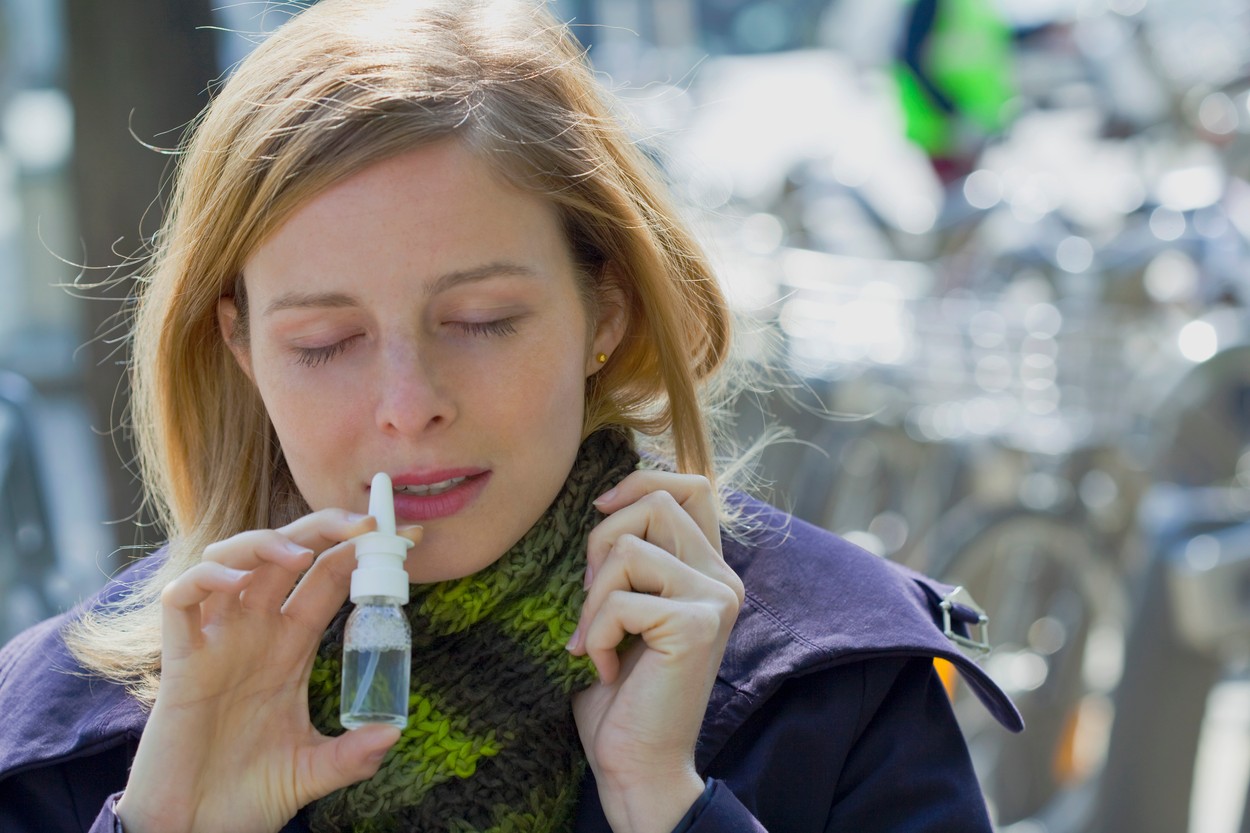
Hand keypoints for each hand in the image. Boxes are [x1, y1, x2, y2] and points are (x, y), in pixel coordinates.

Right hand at [115, 510, 421, 832]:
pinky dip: (204, 580)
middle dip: (325, 528)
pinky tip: (234, 581)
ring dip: (265, 543)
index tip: (407, 538)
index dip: (363, 552)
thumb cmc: (245, 797)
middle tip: (364, 523)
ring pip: (233, 561)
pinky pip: (181, 601)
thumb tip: (393, 733)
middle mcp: (255, 632)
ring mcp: (216, 642)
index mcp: (291, 646)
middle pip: (288, 553)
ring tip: (299, 552)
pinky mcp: (179, 663)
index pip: (330, 578)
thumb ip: (351, 755)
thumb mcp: (310, 771)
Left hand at [569, 471, 743, 832]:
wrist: (636, 764)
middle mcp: (723, 578)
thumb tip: (606, 500)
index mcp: (709, 568)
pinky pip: (621, 599)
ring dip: (592, 597)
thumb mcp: (627, 607)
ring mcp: (715, 599)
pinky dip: (596, 634)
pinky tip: (606, 668)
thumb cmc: (622, 691)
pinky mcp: (696, 626)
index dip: (640, 482)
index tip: (601, 512)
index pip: (691, 485)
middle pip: (653, 504)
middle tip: (589, 599)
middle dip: (600, 545)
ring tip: (595, 639)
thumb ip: (634, 557)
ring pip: (629, 549)